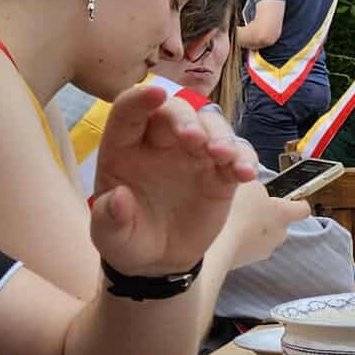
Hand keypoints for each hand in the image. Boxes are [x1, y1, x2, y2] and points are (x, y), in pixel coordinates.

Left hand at [89, 83, 259, 275]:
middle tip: (195, 140)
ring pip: (211, 125)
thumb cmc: (128, 239)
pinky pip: (237, 154)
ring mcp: (194, 154)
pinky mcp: (221, 173)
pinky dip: (244, 158)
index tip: (155, 94)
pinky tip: (245, 174)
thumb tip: (119, 198)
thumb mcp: (110, 237)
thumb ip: (109, 218)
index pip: (129, 112)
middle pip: (175, 112)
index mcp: (124, 148)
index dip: (140, 100)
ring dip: (220, 135)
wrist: (160, 260)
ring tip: (223, 156)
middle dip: (186, 119)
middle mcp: (160, 143)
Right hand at [226, 177, 310, 268]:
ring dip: (250, 230)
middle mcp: (277, 236)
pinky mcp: (241, 263)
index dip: (298, 202)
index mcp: (283, 214)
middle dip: (267, 216)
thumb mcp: (247, 183)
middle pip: (279, 224)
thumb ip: (257, 186)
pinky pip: (243, 247)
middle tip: (250, 206)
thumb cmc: (234, 211)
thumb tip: (257, 190)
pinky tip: (222, 232)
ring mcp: (259, 252)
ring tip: (231, 219)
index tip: (295, 198)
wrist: (214, 244)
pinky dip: (236, 241)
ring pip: (261, 238)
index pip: (302, 209)